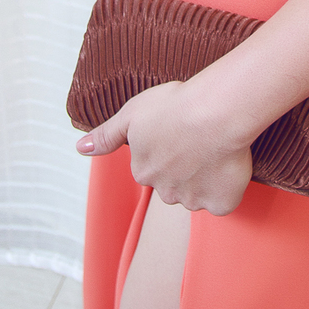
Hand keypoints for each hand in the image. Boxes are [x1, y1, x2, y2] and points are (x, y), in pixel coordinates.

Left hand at [75, 80, 253, 214]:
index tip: (177, 133)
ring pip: (197, 194)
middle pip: (173, 185)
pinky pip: (222, 201)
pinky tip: (227, 165)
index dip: (166, 149)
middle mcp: (164, 192)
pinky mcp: (221, 203)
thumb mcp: (132, 113)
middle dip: (183, 169)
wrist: (216, 112)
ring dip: (204, 179)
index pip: (150, 168)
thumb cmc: (175, 105)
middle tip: (197, 141)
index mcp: (143, 171)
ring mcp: (193, 200)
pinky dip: (226, 188)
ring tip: (214, 149)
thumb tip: (81, 149)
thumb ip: (107, 135)